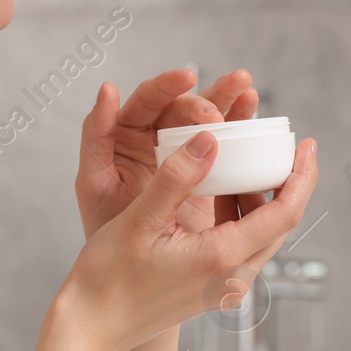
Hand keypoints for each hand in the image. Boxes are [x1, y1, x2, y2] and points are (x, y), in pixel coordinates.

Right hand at [61, 128, 318, 350]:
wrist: (93, 329)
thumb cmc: (108, 277)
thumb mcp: (140, 220)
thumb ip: (178, 177)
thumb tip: (212, 137)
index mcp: (222, 258)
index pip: (285, 212)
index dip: (302, 175)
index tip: (307, 144)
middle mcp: (232, 277)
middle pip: (281, 224)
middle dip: (288, 182)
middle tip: (283, 146)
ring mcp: (225, 287)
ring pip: (262, 235)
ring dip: (261, 198)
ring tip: (248, 161)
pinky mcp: (213, 289)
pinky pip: (241, 246)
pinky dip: (240, 214)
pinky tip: (220, 191)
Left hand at [75, 67, 259, 239]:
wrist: (123, 274)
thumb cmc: (101, 226)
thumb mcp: (94, 182)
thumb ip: (96, 136)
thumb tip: (108, 88)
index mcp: (125, 133)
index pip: (149, 99)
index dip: (166, 84)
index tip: (186, 76)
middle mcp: (155, 139)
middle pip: (184, 108)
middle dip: (204, 101)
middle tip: (214, 117)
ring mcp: (183, 157)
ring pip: (209, 122)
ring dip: (230, 103)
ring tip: (247, 91)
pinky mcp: (206, 178)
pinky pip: (226, 150)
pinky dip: (241, 133)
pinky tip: (256, 123)